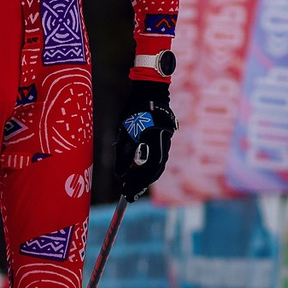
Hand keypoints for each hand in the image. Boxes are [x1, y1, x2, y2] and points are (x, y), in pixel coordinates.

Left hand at [115, 81, 175, 197]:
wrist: (151, 93)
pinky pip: (159, 160)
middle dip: (141, 184)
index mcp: (153, 145)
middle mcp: (162, 146)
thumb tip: (122, 175)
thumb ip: (123, 154)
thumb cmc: (135, 112)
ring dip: (146, 178)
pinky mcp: (165, 141)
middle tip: (129, 194)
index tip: (126, 192)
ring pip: (157, 167)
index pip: (146, 171)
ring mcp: (166, 144)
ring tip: (134, 185)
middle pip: (153, 172)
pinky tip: (141, 172)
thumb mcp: (125, 133)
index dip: (136, 183)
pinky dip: (150, 169)